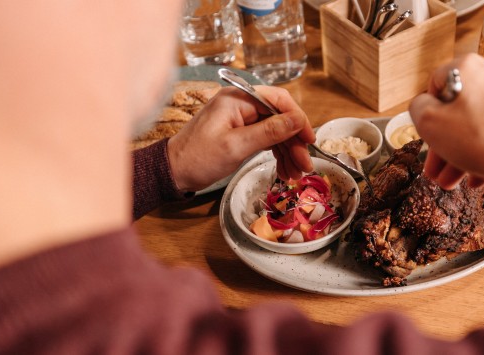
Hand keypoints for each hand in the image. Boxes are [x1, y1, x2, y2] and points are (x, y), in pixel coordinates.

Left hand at [167, 86, 314, 191]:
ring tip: (296, 174)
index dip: (298, 119)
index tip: (309, 140)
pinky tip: (284, 170)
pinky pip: (265, 138)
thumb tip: (297, 120)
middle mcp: (241, 103)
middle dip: (294, 142)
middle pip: (279, 117)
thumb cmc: (198, 157)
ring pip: (275, 130)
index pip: (278, 100)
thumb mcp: (236, 146)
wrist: (173, 172)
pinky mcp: (239, 131)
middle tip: (305, 165)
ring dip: (288, 152)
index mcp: (238, 98)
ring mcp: (240, 117)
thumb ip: (269, 132)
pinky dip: (276, 154)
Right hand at [409, 54, 483, 188]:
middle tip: (437, 166)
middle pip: (461, 107)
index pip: (436, 83)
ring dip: (464, 150)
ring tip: (454, 180)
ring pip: (482, 121)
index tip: (428, 131)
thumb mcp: (429, 123)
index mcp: (468, 67)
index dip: (428, 111)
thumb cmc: (480, 139)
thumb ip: (417, 108)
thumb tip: (422, 104)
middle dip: (446, 141)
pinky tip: (479, 176)